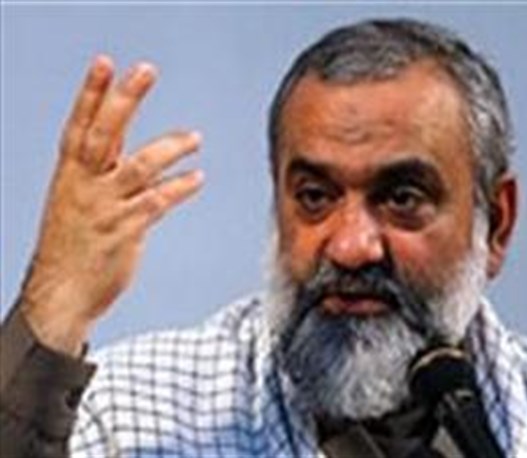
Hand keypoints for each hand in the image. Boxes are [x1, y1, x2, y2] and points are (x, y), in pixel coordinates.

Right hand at [19, 55, 202, 354]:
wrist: (61, 295)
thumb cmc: (72, 248)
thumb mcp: (76, 204)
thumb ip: (103, 176)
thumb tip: (135, 155)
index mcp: (71, 176)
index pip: (80, 125)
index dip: (92, 94)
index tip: (106, 64)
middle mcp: (85, 186)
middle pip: (105, 133)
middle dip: (125, 100)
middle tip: (146, 71)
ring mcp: (104, 208)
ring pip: (139, 166)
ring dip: (170, 147)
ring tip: (195, 138)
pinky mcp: (123, 232)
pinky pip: (156, 202)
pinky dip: (180, 187)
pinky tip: (197, 178)